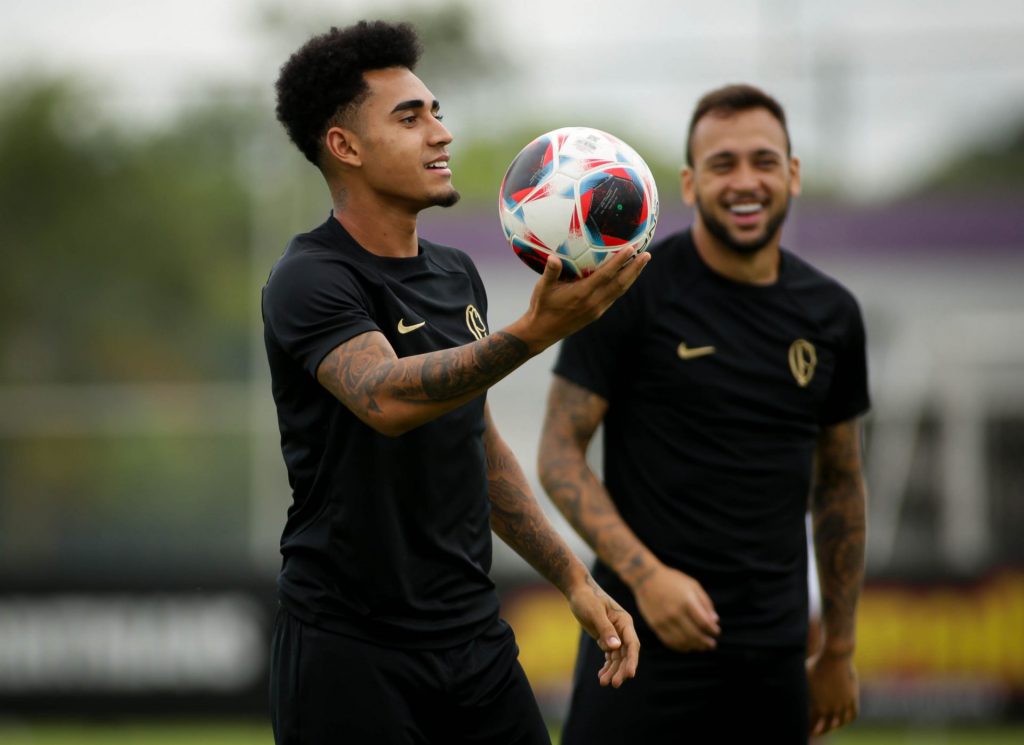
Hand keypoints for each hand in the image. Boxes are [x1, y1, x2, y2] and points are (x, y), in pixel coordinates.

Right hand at [508, 248, 649, 353]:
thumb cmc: (541, 306)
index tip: (631, 249)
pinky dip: (623, 285)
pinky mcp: (597, 313)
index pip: (606, 275)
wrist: (542, 332)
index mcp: (582, 293)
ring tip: (642, 262)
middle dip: (635, 268)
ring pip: (620, 290)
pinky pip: (614, 296)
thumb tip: (553, 258)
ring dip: (632, 276)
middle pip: (620, 283)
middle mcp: (593, 302)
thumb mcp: (542, 288)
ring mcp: (597, 309)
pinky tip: (628, 276)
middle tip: (647, 254)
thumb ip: (550, 272)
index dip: (619, 261)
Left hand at [567, 575, 639, 687]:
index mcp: (624, 622)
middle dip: (621, 670)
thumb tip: (616, 647)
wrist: (578, 590)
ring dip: (612, 670)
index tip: (630, 674)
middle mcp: (623, 630)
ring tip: (603, 682)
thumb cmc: (587, 598)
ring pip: (617, 657)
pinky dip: (607, 665)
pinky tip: (601, 675)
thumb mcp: (594, 612)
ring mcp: (615, 634)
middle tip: (614, 684)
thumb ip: (605, 629)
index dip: (632, 660)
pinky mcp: (606, 637)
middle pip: (626, 654)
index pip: (632, 644)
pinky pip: (610, 655)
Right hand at [633, 564, 719, 651]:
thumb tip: (715, 621)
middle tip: (712, 645)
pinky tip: (687, 646)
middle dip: (706, 642)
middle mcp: (675, 613)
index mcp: (687, 601)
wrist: (646, 578)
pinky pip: (670, 641)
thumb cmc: (672, 580)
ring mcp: (664, 621)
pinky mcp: (655, 625)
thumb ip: (705, 603)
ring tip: (701, 647)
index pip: (704, 623)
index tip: (716, 632)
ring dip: (694, 646)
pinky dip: (680, 647)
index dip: (713, 630)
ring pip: (683, 641)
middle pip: (694, 635)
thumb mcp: (692, 585)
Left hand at [807, 650, 858, 735]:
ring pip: (840, 722)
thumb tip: (789, 690)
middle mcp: (832, 708)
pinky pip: (853, 714)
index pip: (812, 724)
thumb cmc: (816, 663)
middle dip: (820, 730)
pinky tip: (844, 719)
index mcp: (818, 705)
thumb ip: (800, 688)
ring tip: (830, 725)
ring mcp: (843, 704)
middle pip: (826, 727)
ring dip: (835, 725)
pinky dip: (848, 719)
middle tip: (816, 731)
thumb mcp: (803, 676)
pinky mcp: (853, 698)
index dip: (808, 728)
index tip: (806, 728)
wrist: (835, 656)